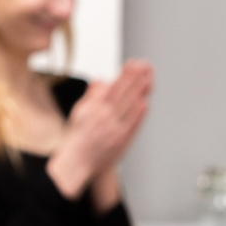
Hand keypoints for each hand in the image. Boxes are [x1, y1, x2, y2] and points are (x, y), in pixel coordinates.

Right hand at [48, 60, 153, 198]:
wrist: (77, 162)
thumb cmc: (79, 137)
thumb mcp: (80, 112)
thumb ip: (92, 96)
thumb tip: (100, 79)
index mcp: (93, 108)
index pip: (112, 87)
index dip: (124, 74)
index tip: (133, 63)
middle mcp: (103, 116)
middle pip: (122, 93)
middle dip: (134, 78)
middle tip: (145, 65)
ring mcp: (112, 128)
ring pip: (128, 106)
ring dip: (139, 92)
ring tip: (148, 79)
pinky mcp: (120, 141)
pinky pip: (131, 125)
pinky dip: (138, 114)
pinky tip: (145, 103)